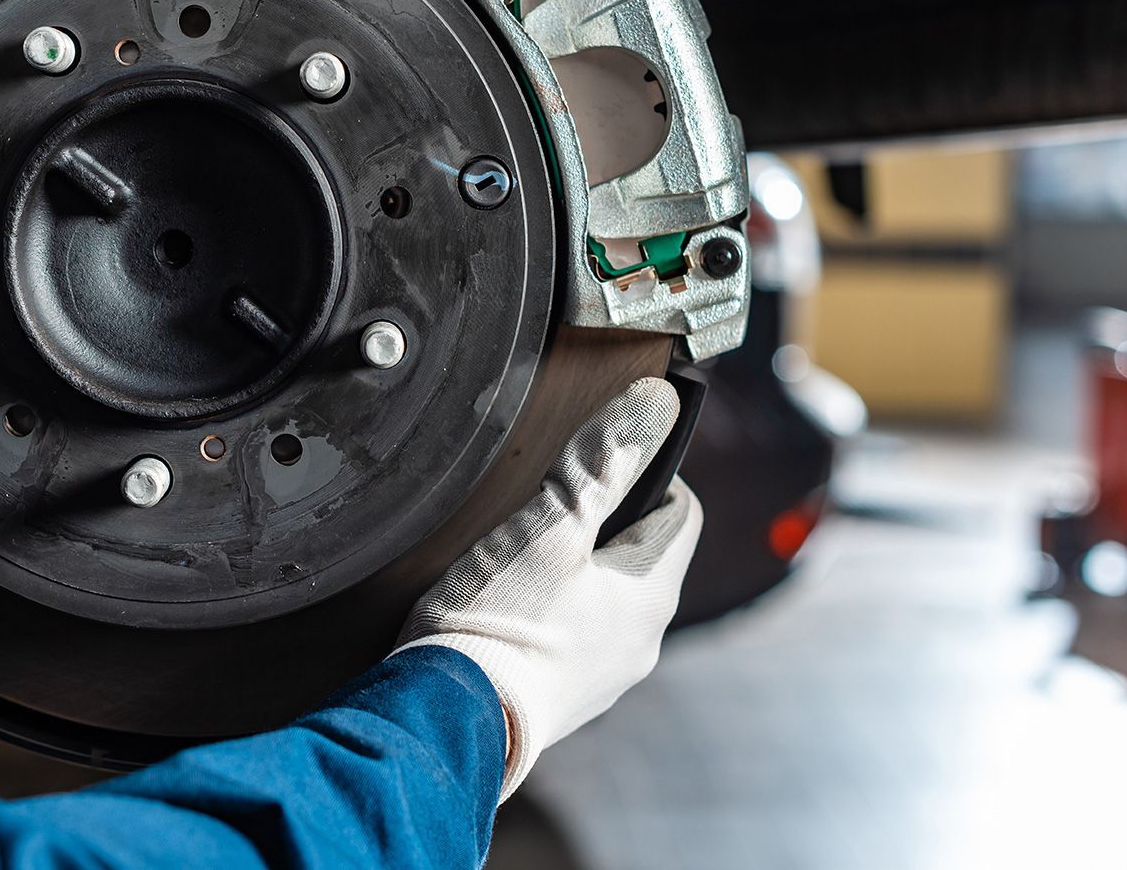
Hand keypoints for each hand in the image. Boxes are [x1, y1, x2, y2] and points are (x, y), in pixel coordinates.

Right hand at [394, 377, 702, 800]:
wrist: (446, 722)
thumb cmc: (499, 623)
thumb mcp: (550, 524)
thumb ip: (602, 462)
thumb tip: (656, 404)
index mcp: (652, 596)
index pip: (681, 512)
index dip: (650, 472)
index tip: (605, 455)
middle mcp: (641, 644)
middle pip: (641, 556)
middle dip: (606, 521)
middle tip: (552, 499)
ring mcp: (602, 679)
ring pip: (605, 599)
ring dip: (576, 569)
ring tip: (521, 550)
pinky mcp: (559, 699)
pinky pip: (571, 637)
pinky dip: (551, 612)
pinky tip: (507, 605)